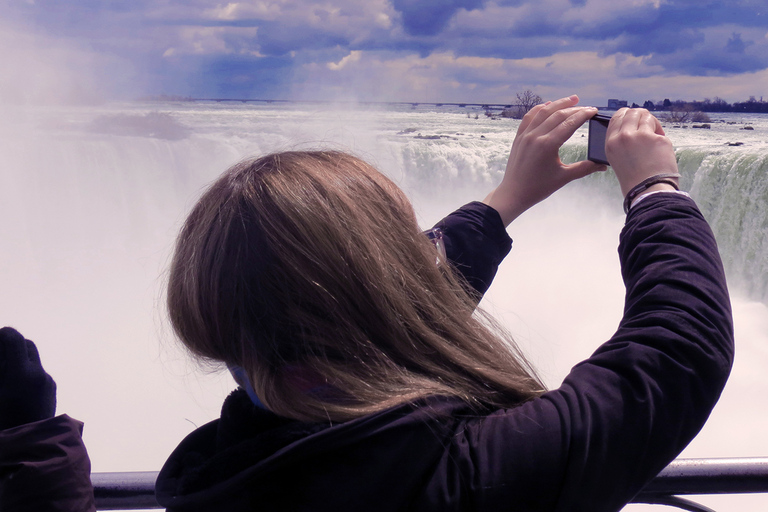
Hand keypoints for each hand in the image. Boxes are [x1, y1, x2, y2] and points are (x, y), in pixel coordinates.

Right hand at [0, 327, 56, 429]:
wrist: (30, 450)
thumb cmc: (3, 423)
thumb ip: (0, 369)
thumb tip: (2, 359)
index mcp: (22, 374)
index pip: (13, 338)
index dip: (1, 335)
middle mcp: (39, 374)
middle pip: (26, 344)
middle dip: (9, 345)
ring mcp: (48, 382)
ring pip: (33, 358)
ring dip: (17, 358)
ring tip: (3, 371)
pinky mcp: (51, 390)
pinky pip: (37, 372)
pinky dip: (23, 370)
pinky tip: (10, 384)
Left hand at [483, 95, 606, 224]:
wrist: (513, 194)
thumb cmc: (538, 188)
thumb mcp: (564, 178)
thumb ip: (585, 168)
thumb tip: (604, 165)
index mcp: (548, 145)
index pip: (569, 123)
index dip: (584, 115)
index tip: (594, 110)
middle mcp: (536, 136)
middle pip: (558, 115)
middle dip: (575, 109)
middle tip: (588, 107)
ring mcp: (525, 135)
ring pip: (543, 112)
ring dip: (558, 103)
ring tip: (573, 99)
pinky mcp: (518, 137)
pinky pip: (529, 117)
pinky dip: (539, 109)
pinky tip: (548, 105)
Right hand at [605, 108, 678, 195]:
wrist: (648, 190)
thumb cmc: (635, 179)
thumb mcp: (617, 159)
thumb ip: (620, 142)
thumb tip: (633, 126)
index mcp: (610, 143)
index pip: (616, 118)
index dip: (626, 115)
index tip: (634, 120)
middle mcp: (622, 137)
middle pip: (631, 112)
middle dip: (641, 116)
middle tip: (648, 126)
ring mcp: (639, 136)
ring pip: (645, 116)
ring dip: (652, 123)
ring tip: (655, 136)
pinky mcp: (656, 138)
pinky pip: (658, 129)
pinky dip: (661, 134)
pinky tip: (661, 147)